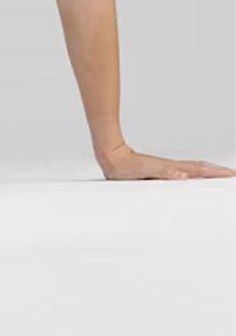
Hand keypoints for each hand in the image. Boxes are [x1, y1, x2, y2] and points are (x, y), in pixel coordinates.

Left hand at [98, 143, 235, 180]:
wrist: (111, 157)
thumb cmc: (124, 166)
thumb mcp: (145, 170)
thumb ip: (164, 172)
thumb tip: (183, 175)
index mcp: (171, 167)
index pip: (199, 170)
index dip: (216, 173)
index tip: (231, 175)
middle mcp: (172, 167)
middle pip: (201, 168)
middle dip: (218, 172)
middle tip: (233, 175)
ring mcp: (168, 168)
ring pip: (194, 169)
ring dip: (210, 172)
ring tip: (222, 176)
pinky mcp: (162, 170)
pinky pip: (185, 172)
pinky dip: (197, 173)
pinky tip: (197, 177)